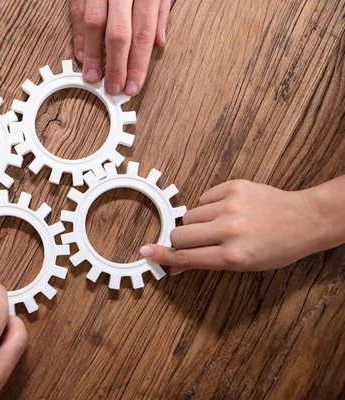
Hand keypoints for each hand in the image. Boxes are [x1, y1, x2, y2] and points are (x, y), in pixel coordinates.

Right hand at [71, 0, 170, 95]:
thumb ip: (159, 10)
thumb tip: (158, 41)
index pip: (143, 34)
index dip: (137, 64)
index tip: (133, 85)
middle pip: (118, 34)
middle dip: (115, 66)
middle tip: (113, 87)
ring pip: (94, 25)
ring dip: (93, 56)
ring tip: (93, 77)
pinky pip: (78, 12)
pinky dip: (78, 36)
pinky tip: (81, 54)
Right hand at [140, 180, 324, 273]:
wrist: (304, 219)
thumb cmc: (277, 247)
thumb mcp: (242, 264)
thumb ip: (206, 263)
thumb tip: (176, 265)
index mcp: (233, 256)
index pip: (186, 257)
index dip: (164, 255)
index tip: (148, 252)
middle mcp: (230, 231)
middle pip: (180, 233)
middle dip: (180, 239)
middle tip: (193, 241)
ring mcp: (231, 206)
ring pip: (189, 215)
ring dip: (197, 223)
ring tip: (218, 225)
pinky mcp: (233, 187)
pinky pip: (203, 198)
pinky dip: (208, 207)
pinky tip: (226, 211)